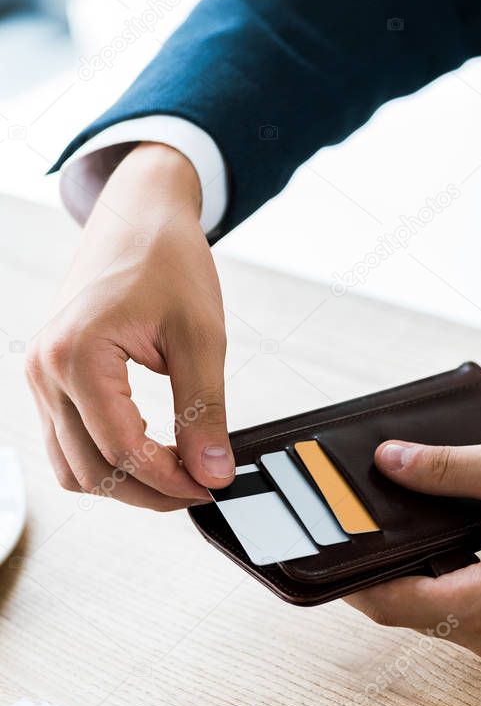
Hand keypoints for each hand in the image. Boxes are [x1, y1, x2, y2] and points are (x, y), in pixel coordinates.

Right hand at [27, 142, 233, 509]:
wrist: (140, 215)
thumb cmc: (167, 260)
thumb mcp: (201, 336)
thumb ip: (205, 410)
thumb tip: (214, 471)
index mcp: (76, 354)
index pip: (121, 448)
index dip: (170, 479)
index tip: (211, 485)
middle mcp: (46, 368)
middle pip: (90, 469)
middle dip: (148, 490)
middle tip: (200, 485)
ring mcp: (41, 374)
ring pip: (73, 465)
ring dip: (124, 481)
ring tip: (178, 471)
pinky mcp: (49, 376)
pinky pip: (68, 440)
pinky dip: (107, 457)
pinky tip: (151, 447)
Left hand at [347, 439, 480, 660]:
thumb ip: (445, 468)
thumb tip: (387, 461)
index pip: (387, 601)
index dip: (348, 572)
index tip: (319, 544)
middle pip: (405, 605)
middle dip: (374, 563)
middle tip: (349, 521)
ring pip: (432, 602)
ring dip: (409, 564)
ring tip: (386, 517)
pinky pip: (462, 601)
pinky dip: (441, 568)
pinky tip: (436, 527)